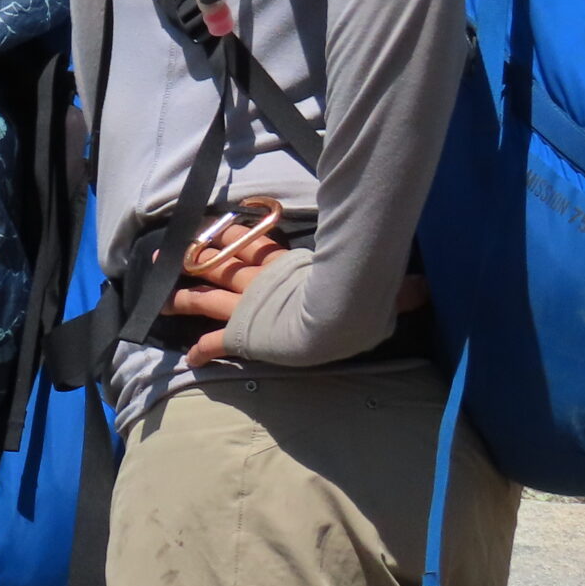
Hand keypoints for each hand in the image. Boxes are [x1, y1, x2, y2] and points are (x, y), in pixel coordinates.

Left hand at [166, 226, 430, 368]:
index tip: (216, 228)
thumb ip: (398, 288)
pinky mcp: (241, 333)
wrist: (332, 318)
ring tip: (157, 295)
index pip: (256, 246)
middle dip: (193, 257)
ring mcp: (247, 306)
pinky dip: (200, 349)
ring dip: (179, 295)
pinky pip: (213, 341)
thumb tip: (428, 285)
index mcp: (286, 267)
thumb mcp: (376, 289)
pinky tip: (187, 357)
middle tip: (166, 255)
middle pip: (219, 263)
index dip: (235, 237)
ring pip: (204, 295)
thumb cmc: (353, 300)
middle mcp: (260, 281)